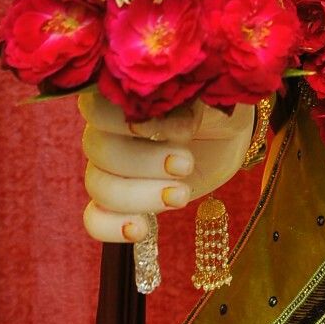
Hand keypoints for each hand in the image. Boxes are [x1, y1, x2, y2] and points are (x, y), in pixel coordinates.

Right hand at [80, 90, 254, 243]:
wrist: (228, 132)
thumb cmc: (217, 104)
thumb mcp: (211, 97)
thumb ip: (185, 100)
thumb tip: (160, 111)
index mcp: (124, 95)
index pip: (96, 108)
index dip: (126, 122)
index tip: (178, 130)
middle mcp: (108, 129)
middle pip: (99, 151)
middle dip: (144, 162)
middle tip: (185, 164)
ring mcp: (111, 166)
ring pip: (98, 186)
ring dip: (140, 195)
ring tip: (182, 194)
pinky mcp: (122, 200)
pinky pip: (96, 218)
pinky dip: (112, 228)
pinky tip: (141, 228)